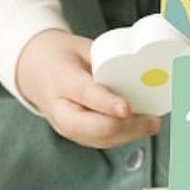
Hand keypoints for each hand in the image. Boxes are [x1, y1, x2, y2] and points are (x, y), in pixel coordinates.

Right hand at [14, 29, 161, 148]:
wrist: (36, 72)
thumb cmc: (62, 58)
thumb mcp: (81, 49)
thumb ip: (104, 62)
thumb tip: (137, 73)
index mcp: (60, 81)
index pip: (85, 95)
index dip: (106, 104)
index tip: (126, 107)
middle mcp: (61, 111)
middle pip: (93, 127)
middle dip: (125, 126)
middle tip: (152, 119)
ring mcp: (67, 127)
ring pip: (100, 139)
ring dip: (129, 135)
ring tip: (153, 124)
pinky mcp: (78, 135)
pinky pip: (102, 141)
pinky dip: (124, 136)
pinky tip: (143, 128)